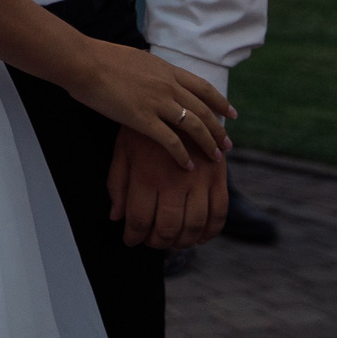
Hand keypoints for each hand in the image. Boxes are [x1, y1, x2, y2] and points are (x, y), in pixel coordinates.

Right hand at [67, 42, 232, 174]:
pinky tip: (188, 166)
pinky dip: (183, 156)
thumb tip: (153, 73)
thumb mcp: (136, 58)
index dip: (221, 101)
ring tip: (216, 157)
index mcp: (166, 69)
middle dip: (219, 129)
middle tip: (228, 144)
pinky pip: (171, 142)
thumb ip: (151, 70)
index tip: (232, 113)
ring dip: (208, 143)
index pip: (203, 87)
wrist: (85, 62)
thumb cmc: (102, 59)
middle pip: (204, 110)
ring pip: (194, 126)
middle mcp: (168, 85)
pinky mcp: (143, 120)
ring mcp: (158, 103)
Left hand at [107, 122, 230, 249]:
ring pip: (194, 225)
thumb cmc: (141, 125)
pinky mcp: (218, 175)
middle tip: (152, 241)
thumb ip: (117, 184)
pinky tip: (199, 236)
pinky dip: (212, 231)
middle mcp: (174, 180)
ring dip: (183, 241)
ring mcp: (199, 179)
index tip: (131, 240)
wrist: (172, 95)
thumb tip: (116, 217)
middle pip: (169, 228)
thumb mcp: (122, 150)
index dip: (134, 236)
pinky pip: (220, 212)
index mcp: (146, 174)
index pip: (140, 220)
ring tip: (173, 241)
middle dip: (158, 242)